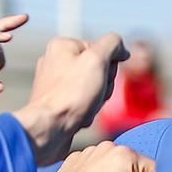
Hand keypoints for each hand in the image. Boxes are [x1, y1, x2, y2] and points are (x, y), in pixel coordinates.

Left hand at [16, 34, 129, 165]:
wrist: (50, 127)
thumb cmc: (71, 94)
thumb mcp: (97, 60)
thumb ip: (112, 44)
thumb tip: (121, 48)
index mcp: (63, 45)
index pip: (103, 50)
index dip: (109, 67)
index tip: (101, 79)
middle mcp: (54, 60)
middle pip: (98, 68)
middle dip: (103, 85)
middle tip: (93, 95)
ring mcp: (53, 81)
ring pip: (92, 87)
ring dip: (96, 100)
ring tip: (85, 107)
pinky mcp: (55, 100)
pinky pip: (82, 101)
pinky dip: (86, 110)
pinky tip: (79, 115)